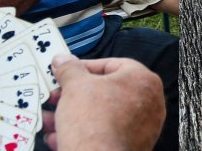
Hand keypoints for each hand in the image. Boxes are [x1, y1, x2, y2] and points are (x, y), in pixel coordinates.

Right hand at [43, 54, 164, 150]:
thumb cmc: (95, 123)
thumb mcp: (75, 86)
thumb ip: (69, 69)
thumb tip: (64, 60)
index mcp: (143, 80)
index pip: (112, 64)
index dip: (85, 67)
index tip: (69, 72)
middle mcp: (149, 104)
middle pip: (106, 92)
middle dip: (76, 95)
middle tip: (58, 96)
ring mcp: (143, 128)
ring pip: (102, 115)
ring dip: (73, 115)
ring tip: (52, 118)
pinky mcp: (132, 147)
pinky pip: (104, 134)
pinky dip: (83, 133)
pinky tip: (59, 136)